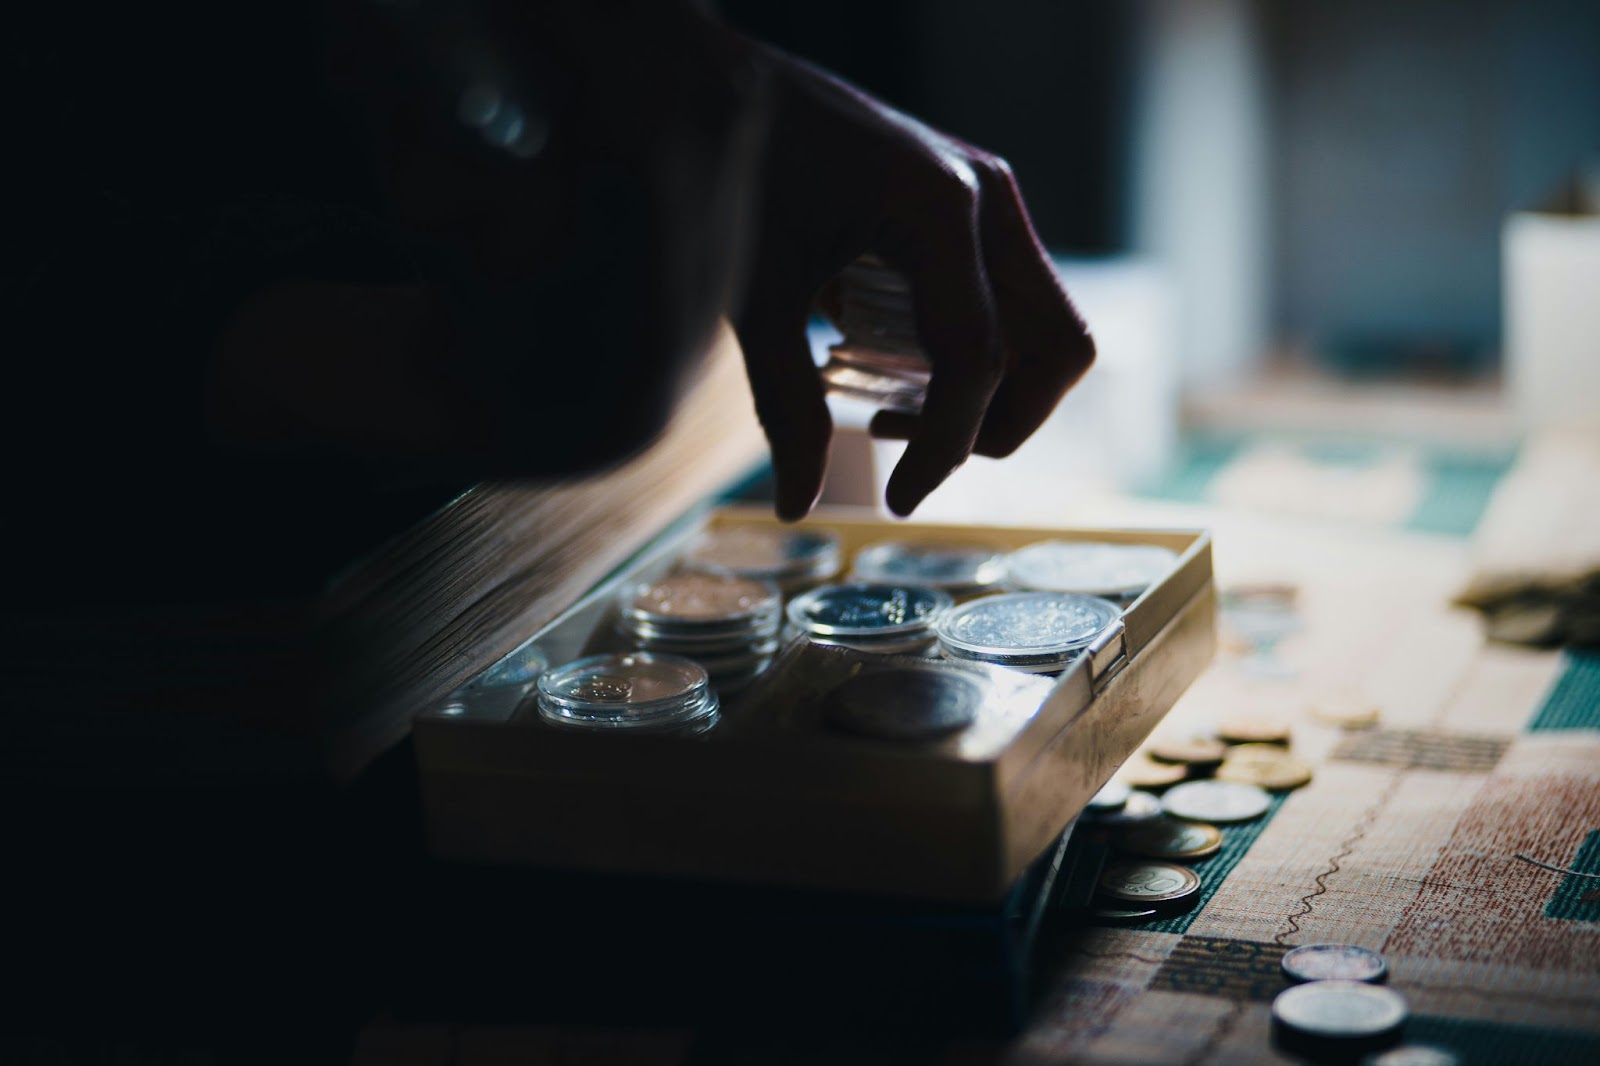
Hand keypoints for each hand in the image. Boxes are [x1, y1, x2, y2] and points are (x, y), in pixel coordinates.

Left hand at [728, 39, 1095, 519]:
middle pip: (1057, 348)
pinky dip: (976, 353)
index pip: (978, 360)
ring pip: (1046, 328)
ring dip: (992, 392)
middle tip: (916, 457)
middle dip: (1000, 424)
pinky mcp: (976, 205)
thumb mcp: (754, 297)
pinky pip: (1011, 300)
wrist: (726, 87)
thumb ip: (784, 405)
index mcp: (938, 210)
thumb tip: (797, 506)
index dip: (947, 448)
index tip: (899, 499)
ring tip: (895, 412)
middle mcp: (987, 198)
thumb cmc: (733, 175)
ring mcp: (991, 196)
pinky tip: (893, 367)